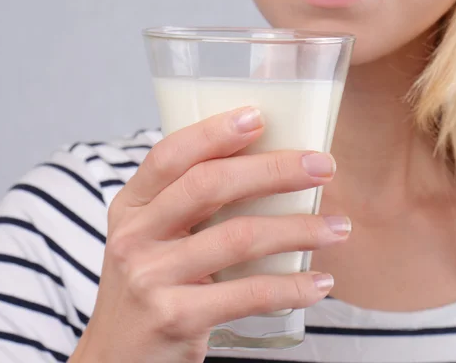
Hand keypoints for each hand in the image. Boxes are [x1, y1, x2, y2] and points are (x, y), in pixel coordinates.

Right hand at [69, 107, 349, 362]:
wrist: (117, 356)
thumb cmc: (149, 286)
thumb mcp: (150, 239)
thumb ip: (186, 206)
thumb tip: (263, 169)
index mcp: (130, 207)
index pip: (169, 155)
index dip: (214, 132)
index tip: (260, 117)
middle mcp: (134, 236)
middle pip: (208, 185)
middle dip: (274, 169)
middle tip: (323, 166)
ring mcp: (150, 277)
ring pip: (238, 237)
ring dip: (298, 228)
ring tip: (338, 227)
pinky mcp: (174, 317)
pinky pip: (248, 294)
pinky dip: (292, 286)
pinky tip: (319, 282)